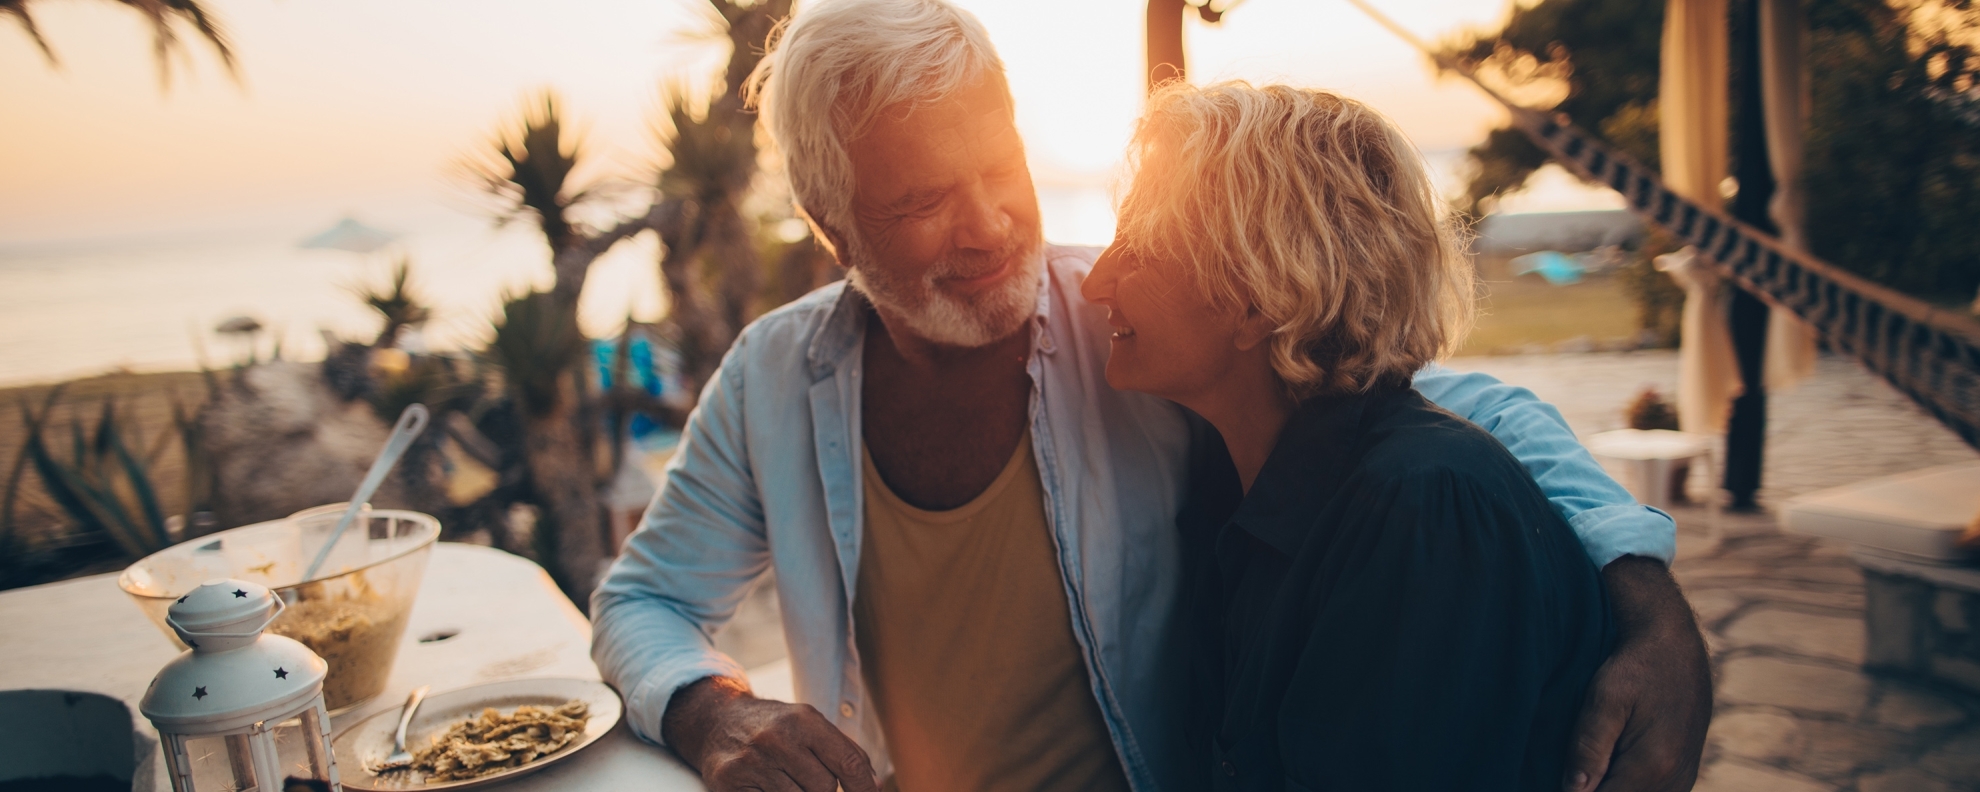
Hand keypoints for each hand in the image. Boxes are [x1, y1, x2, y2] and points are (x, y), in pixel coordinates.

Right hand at [662, 675, 880, 791]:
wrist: (716, 721)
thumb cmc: (773, 728)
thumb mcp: (809, 724)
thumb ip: (844, 751)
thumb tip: (874, 785)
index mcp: (803, 720)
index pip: (848, 762)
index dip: (864, 788)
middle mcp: (776, 738)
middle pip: (824, 788)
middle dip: (821, 790)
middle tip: (803, 777)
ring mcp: (751, 763)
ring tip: (783, 779)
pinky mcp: (730, 784)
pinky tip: (766, 787)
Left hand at [1564, 556, 1712, 791]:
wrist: (1675, 644)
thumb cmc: (1636, 667)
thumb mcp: (1604, 699)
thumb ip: (1588, 748)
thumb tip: (1572, 791)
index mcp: (1653, 765)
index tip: (1558, 778)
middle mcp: (1675, 779)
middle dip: (1593, 789)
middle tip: (1575, 765)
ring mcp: (1684, 779)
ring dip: (1612, 786)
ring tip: (1589, 763)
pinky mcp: (1685, 773)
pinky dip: (1629, 785)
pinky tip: (1608, 767)